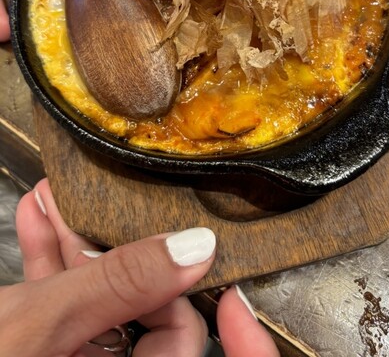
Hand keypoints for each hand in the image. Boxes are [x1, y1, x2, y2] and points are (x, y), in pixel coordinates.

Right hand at [1, 178, 279, 356]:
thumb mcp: (40, 326)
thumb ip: (122, 284)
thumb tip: (196, 248)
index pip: (182, 337)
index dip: (176, 282)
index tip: (170, 232)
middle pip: (134, 314)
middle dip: (108, 249)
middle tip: (97, 206)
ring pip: (88, 307)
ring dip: (70, 249)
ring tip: (57, 202)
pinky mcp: (37, 352)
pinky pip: (53, 314)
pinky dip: (44, 269)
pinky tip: (38, 223)